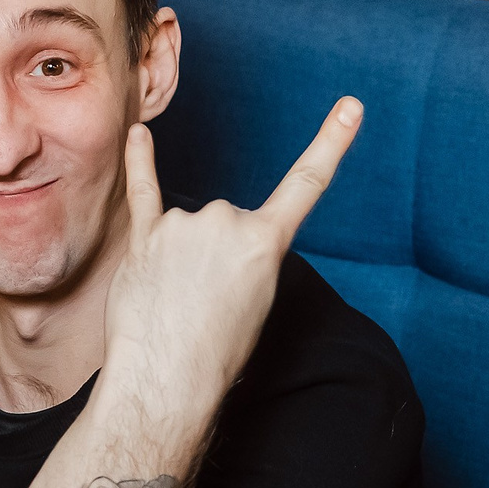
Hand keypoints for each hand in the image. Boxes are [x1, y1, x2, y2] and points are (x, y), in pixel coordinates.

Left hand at [102, 95, 362, 410]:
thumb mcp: (259, 302)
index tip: (350, 106)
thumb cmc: (218, 354)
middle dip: (216, 257)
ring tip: (175, 301)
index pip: (308, 183)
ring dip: (181, 258)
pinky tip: (137, 135)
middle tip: (206, 303)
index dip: (332, 142)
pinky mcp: (144, 237)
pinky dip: (140, 160)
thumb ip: (248, 256)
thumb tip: (218, 241)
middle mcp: (226, 219)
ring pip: (189, 226)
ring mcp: (183, 225)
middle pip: (227, 222)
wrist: (168, 382)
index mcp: (266, 240)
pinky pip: (143, 189)